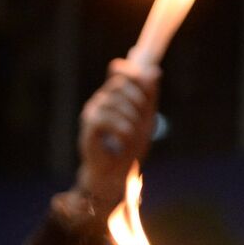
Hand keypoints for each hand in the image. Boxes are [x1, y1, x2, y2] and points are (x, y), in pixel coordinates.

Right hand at [72, 59, 160, 218]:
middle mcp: (100, 100)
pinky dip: (121, 129)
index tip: (146, 91)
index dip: (134, 75)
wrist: (116, 173)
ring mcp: (92, 112)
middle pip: (119, 83)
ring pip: (115, 102)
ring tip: (131, 136)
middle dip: (137, 102)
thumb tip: (155, 72)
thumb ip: (150, 96)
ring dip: (131, 120)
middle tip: (140, 123)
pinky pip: (106, 118)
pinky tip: (124, 139)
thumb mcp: (146, 118)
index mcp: (113, 95)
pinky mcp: (88, 127)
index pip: (121, 71)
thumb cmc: (129, 147)